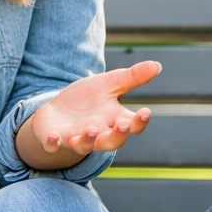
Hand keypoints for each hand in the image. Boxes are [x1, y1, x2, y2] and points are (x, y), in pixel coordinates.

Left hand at [17, 61, 158, 168]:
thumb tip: (157, 65)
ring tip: (91, 129)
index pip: (132, 125)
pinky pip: (54, 146)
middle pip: (112, 141)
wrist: (57, 111)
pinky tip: (54, 137)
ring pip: (85, 146)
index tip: (146, 111)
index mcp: (114, 119)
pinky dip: (53, 144)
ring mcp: (76, 138)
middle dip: (118, 135)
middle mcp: (98, 133)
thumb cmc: (87, 99)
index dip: (140, 121)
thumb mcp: (109, 83)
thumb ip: (132, 77)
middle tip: (123, 125)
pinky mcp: (54, 139)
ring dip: (88, 140)